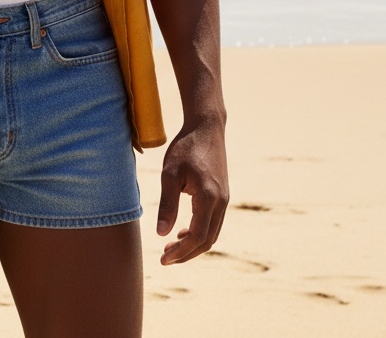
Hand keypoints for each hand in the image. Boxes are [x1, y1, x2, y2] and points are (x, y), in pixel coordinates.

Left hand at [156, 119, 227, 264]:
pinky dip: (200, 232)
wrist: (206, 127)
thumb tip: (161, 234)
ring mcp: (224, 199)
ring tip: (171, 248)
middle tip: (165, 258)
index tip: (164, 259)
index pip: (197, 237)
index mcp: (208, 198)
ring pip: (212, 233)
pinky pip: (213, 222)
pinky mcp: (222, 195)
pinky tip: (183, 231)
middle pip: (207, 240)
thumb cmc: (185, 147)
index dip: (181, 252)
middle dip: (186, 254)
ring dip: (193, 245)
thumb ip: (167, 205)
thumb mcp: (170, 174)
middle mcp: (221, 202)